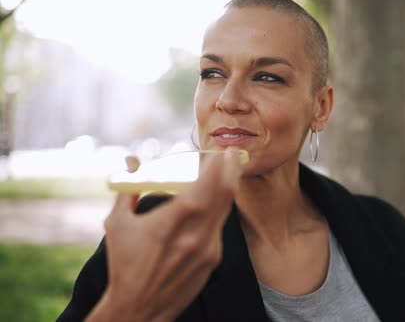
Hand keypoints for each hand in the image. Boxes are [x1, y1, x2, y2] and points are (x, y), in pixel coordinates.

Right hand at [87, 148, 241, 321]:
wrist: (139, 309)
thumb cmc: (125, 266)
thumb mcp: (119, 225)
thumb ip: (129, 188)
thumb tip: (129, 161)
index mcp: (172, 222)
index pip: (207, 187)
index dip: (220, 166)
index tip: (224, 152)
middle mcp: (196, 235)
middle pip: (225, 194)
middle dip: (230, 171)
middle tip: (231, 155)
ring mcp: (208, 248)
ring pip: (224, 209)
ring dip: (226, 188)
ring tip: (222, 173)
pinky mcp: (213, 259)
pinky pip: (219, 226)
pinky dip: (216, 210)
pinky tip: (209, 203)